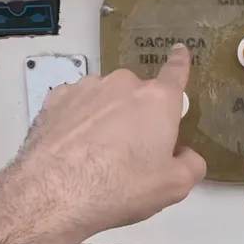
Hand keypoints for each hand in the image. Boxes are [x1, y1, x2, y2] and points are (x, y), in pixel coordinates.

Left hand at [0, 44, 206, 243]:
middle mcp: (123, 84)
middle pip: (138, 96)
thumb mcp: (174, 187)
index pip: (175, 73)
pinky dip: (78, 121)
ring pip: (106, 100)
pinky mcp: (56, 99)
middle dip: (138, 117)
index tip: (179, 51)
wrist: (52, 193)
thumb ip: (191, 165)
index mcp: (157, 100)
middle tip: (132, 153)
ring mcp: (87, 88)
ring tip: (96, 155)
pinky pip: (77, 106)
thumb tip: (186, 155)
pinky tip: (73, 148)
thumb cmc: (119, 187)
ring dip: (107, 118)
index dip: (180, 63)